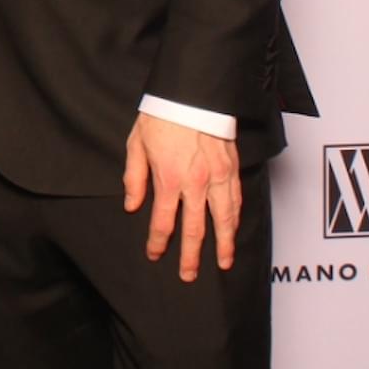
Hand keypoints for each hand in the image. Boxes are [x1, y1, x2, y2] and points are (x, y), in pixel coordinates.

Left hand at [124, 113, 240, 281]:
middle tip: (188, 276)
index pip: (162, 222)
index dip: (158, 242)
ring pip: (223, 219)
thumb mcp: (136, 145)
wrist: (191, 93)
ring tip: (224, 262)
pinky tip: (234, 229)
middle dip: (191, 256)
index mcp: (168, 179)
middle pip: (195, 229)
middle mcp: (195, 183)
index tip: (154, 254)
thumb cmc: (162, 116)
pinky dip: (236, 219)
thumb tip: (132, 204)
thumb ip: (134, 178)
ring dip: (223, 244)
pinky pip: (236, 200)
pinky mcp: (232, 168)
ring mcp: (217, 177)